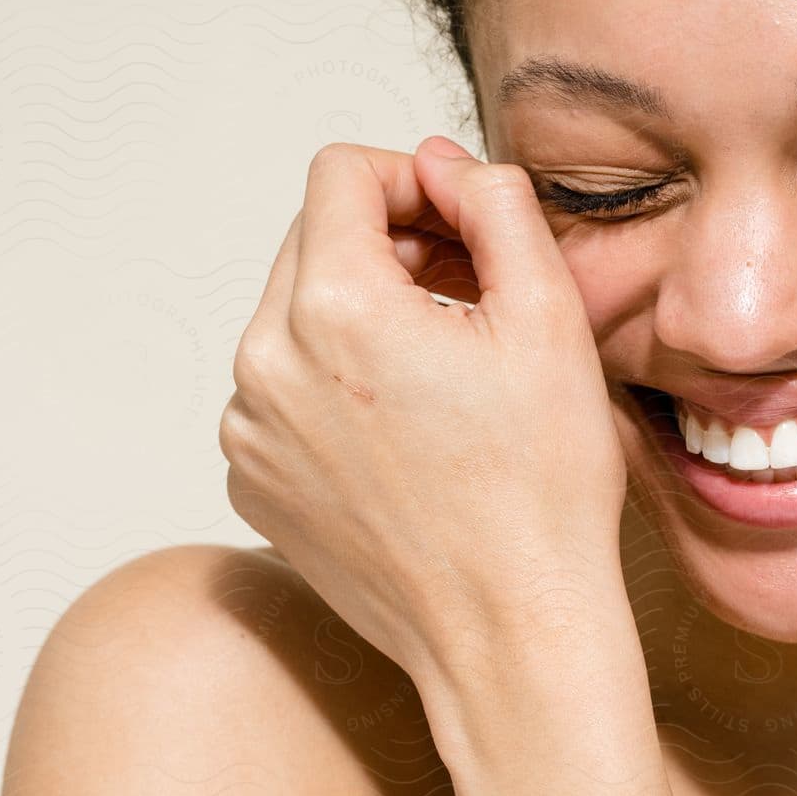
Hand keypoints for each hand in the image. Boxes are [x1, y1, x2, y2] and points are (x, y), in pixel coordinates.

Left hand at [218, 138, 629, 710]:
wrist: (510, 634)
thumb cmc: (542, 490)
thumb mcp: (549, 316)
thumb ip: (492, 203)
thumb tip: (439, 161)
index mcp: (332, 308)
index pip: (340, 173)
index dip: (414, 180)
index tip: (464, 228)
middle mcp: (264, 363)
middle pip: (314, 238)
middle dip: (391, 244)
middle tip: (471, 295)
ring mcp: (247, 428)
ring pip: (297, 313)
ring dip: (364, 313)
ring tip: (445, 370)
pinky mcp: (250, 479)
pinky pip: (283, 387)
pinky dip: (337, 383)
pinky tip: (409, 428)